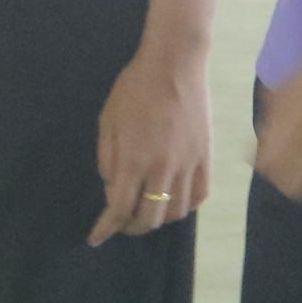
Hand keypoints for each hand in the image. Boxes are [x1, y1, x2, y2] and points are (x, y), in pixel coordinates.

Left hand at [91, 34, 211, 244]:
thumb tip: (113, 190)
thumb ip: (108, 159)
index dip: (106, 228)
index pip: (119, 208)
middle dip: (131, 227)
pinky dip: (185, 206)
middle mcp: (162, 169)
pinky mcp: (206, 157)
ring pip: (175, 212)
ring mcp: (188, 165)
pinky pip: (199, 196)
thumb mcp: (108, 120)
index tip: (96, 238)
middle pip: (149, 218)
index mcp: (133, 159)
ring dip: (158, 218)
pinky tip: (174, 201)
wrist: (174, 64)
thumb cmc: (134, 88)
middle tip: (122, 222)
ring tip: (148, 211)